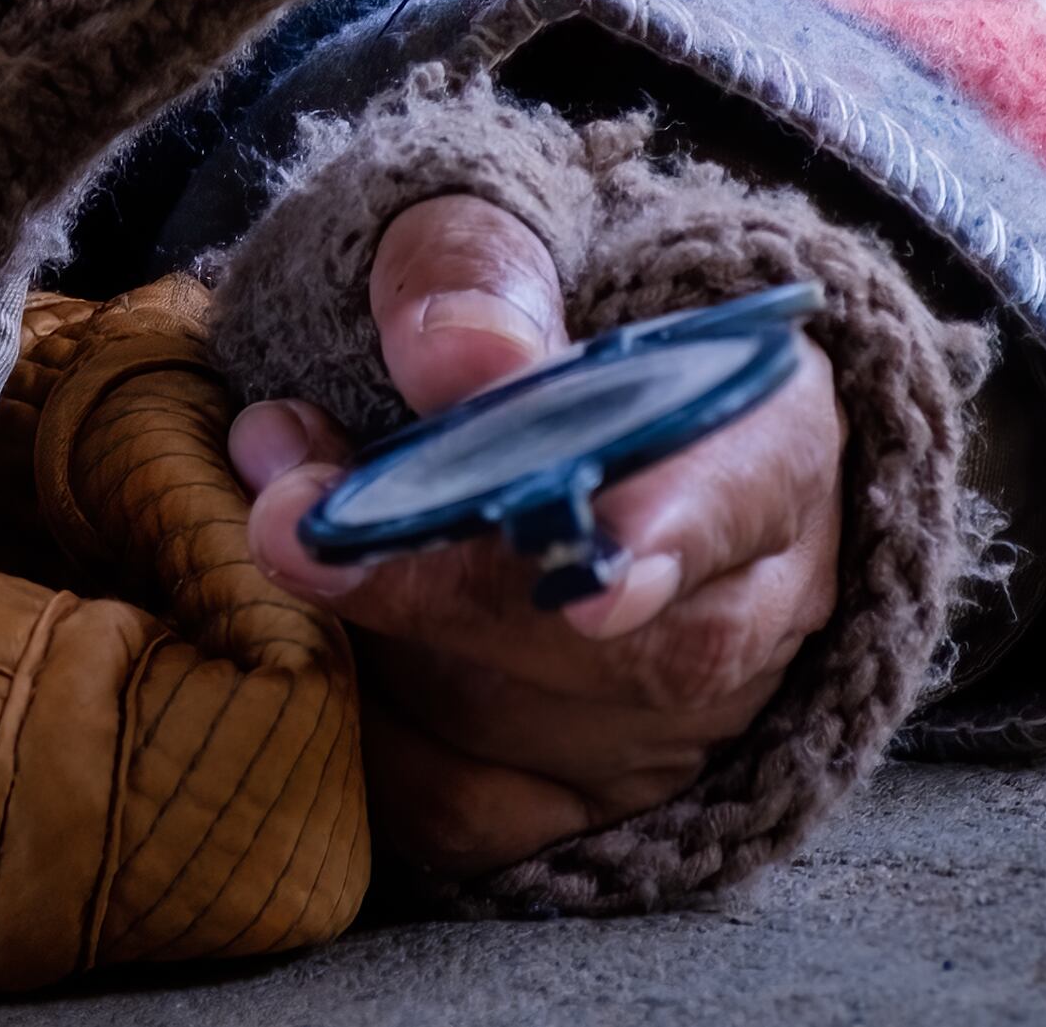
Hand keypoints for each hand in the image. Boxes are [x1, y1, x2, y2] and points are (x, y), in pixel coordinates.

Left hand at [232, 195, 845, 880]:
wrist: (517, 415)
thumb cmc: (520, 318)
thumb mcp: (501, 235)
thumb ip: (476, 273)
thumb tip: (460, 361)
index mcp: (770, 437)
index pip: (747, 493)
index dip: (672, 535)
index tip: (588, 570)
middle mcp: (753, 605)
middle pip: (636, 647)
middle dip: (447, 592)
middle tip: (292, 525)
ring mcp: (675, 725)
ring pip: (539, 735)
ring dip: (380, 650)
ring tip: (274, 535)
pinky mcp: (576, 801)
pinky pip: (464, 810)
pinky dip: (366, 744)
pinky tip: (301, 651)